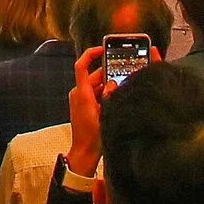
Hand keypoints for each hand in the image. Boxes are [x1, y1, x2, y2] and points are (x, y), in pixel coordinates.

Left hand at [66, 44, 147, 177]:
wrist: (84, 154)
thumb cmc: (93, 138)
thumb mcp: (105, 116)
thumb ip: (110, 97)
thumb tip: (113, 82)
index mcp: (82, 94)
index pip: (81, 67)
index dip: (91, 54)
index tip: (102, 49)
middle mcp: (79, 94)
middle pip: (93, 76)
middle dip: (108, 74)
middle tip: (124, 73)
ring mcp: (81, 101)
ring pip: (96, 86)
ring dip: (109, 85)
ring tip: (124, 87)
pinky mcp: (84, 107)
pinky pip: (95, 95)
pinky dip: (106, 94)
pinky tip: (118, 99)